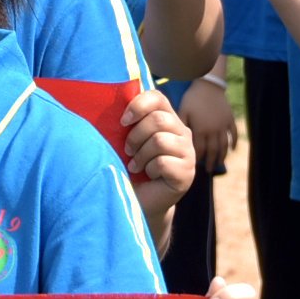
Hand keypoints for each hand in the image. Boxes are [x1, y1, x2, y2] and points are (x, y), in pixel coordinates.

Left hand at [121, 88, 195, 223]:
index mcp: (168, 119)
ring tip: (136, 166)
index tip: (122, 122)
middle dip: (136, 136)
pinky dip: (149, 169)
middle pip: (159, 119)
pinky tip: (149, 176)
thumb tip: (111, 103)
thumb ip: (128, 123)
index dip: (138, 105)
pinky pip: (163, 162)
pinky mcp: (187, 172)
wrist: (140, 200)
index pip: (158, 98)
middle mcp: (182, 133)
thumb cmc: (131, 168)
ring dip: (141, 155)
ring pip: (161, 140)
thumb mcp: (128, 141)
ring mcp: (188, 152)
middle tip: (127, 150)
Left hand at [180, 76, 234, 172]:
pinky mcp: (230, 119)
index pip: (200, 149)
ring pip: (224, 145)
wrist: (209, 84)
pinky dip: (234, 142)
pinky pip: (233, 134)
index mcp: (201, 129)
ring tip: (218, 164)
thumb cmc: (192, 97)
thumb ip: (180, 125)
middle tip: (208, 170)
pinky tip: (232, 150)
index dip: (197, 159)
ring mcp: (223, 125)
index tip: (195, 166)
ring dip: (222, 156)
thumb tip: (173, 139)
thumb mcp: (183, 111)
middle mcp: (213, 130)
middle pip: (213, 150)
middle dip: (210, 161)